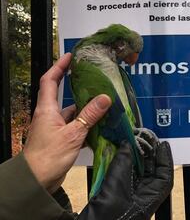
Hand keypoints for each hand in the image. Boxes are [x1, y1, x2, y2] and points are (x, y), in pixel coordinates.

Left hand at [23, 53, 111, 193]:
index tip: (70, 56)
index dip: (59, 66)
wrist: (36, 181)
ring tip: (104, 101)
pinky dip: (87, 124)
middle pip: (62, 94)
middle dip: (76, 85)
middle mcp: (50, 115)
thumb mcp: (73, 133)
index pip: (49, 80)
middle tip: (93, 76)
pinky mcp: (61, 139)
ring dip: (86, 108)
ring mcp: (55, 127)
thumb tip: (105, 97)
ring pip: (72, 112)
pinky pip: (76, 126)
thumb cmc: (49, 156)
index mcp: (47, 109)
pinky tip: (101, 124)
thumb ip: (89, 115)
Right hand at [77, 141, 173, 219]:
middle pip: (151, 173)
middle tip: (144, 140)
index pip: (164, 176)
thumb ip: (122, 165)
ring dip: (133, 159)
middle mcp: (141, 199)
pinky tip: (117, 156)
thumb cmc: (106, 219)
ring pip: (136, 175)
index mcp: (148, 200)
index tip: (163, 144)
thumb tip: (126, 146)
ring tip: (131, 144)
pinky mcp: (115, 198)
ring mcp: (128, 199)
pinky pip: (123, 178)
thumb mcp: (115, 188)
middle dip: (148, 155)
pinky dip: (121, 166)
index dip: (165, 158)